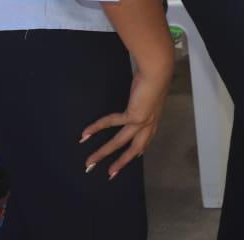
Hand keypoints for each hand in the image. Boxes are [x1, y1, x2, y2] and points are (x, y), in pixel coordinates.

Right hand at [81, 53, 171, 178]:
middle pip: (134, 149)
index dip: (140, 149)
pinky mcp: (134, 115)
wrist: (158, 70)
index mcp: (154, 118)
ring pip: (119, 142)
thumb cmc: (153, 78)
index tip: (135, 157)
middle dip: (121, 162)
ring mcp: (142, 121)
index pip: (146, 139)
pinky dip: (97, 127)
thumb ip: (142, 101)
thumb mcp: (149, 93)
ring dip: (103, 153)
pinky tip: (85, 133)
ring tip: (89, 162)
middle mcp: (149, 123)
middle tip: (109, 174)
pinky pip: (111, 123)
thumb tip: (136, 99)